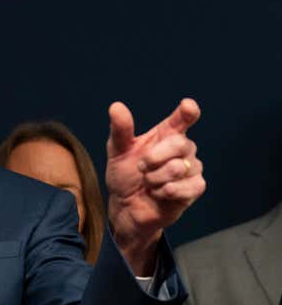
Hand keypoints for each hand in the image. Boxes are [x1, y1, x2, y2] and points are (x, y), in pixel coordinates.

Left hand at [105, 98, 204, 274]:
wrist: (125, 206)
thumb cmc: (124, 175)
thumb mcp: (117, 151)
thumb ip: (120, 130)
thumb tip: (116, 106)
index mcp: (166, 133)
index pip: (183, 118)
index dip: (188, 111)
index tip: (188, 105)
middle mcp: (183, 148)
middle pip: (180, 143)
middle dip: (154, 158)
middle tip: (140, 167)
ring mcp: (191, 168)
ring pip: (179, 168)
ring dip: (155, 178)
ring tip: (148, 183)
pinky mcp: (195, 188)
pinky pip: (187, 187)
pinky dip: (165, 192)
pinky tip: (158, 193)